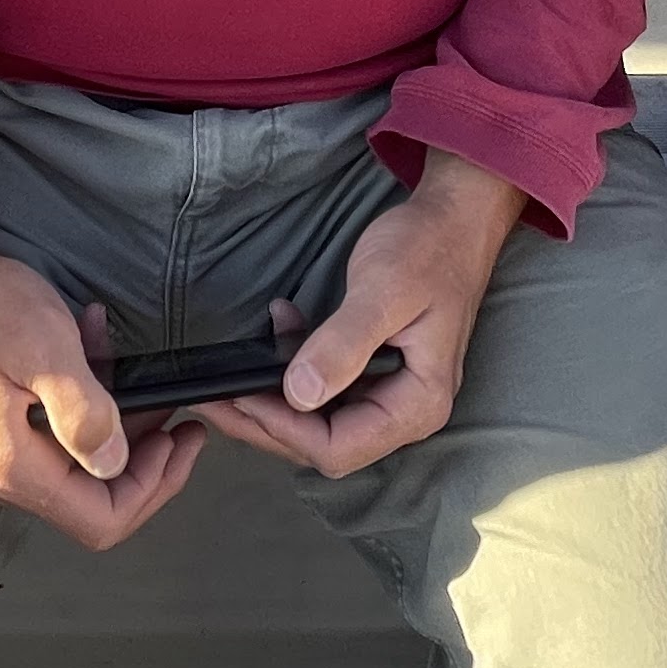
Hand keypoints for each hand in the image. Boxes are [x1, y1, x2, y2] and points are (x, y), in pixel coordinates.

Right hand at [0, 210, 207, 549]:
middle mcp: (10, 471)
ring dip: (126, 429)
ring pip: (86, 467)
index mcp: (19, 467)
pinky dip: (96, 401)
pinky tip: (104, 349)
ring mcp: (8, 448)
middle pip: (97, 502)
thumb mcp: (48, 353)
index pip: (101, 520)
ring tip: (154, 385)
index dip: (151, 490)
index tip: (177, 440)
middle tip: (184, 425)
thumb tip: (113, 465)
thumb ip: (84, 415)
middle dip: (149, 467)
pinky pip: (65, 432)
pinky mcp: (10, 422)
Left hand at [200, 151, 520, 477]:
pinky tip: (279, 328)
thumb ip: (343, 345)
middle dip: (267, 424)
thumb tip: (299, 394)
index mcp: (418, 404)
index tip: (241, 396)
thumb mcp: (383, 292)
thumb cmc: (427, 250)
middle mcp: (406, 411)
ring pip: (320, 421)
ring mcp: (391, 394)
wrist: (454, 220)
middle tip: (213, 400)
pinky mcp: (376, 372)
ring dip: (273, 402)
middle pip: (326, 445)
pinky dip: (293, 372)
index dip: (284, 430)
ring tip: (229, 378)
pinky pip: (327, 389)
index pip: (340, 447)